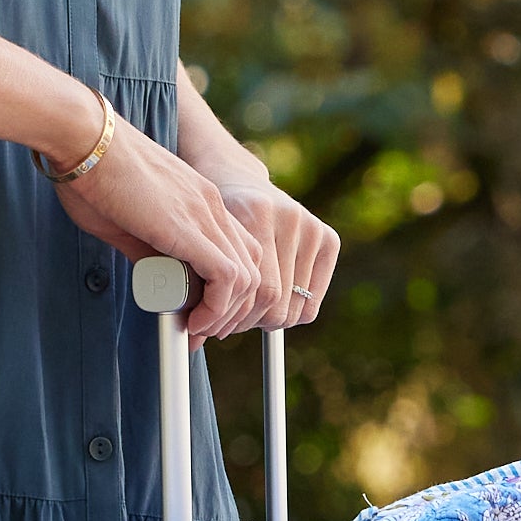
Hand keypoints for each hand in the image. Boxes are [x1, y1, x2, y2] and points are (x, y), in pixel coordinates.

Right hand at [49, 116, 263, 338]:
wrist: (84, 138)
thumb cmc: (93, 174)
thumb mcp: (128, 222)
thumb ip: (149, 251)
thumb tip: (160, 282)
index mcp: (201, 200)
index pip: (238, 252)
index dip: (227, 291)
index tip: (201, 314)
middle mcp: (212, 205)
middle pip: (252, 268)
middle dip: (231, 309)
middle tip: (200, 330)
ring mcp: (205, 214)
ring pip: (248, 278)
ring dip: (225, 314)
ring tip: (195, 330)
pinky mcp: (189, 227)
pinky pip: (227, 278)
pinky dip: (217, 308)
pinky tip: (193, 321)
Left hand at [216, 168, 339, 327]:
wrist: (236, 178)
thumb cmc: (211, 217)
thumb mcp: (200, 239)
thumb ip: (202, 278)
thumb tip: (192, 342)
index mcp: (256, 212)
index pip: (256, 290)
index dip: (230, 318)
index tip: (210, 325)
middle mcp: (289, 217)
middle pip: (276, 301)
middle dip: (246, 322)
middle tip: (226, 324)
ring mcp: (311, 227)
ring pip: (294, 307)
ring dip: (267, 321)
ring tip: (246, 315)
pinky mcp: (328, 238)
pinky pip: (311, 302)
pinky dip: (290, 313)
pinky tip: (270, 305)